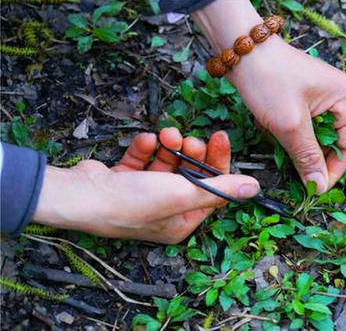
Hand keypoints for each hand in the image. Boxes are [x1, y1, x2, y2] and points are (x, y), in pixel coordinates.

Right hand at [33, 128, 259, 243]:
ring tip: (167, 135)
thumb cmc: (132, 202)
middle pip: (190, 174)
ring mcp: (143, 196)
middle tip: (189, 138)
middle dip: (191, 152)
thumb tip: (255, 188)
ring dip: (169, 146)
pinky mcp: (125, 180)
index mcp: (182, 221)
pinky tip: (145, 141)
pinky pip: (144, 160)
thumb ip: (220, 189)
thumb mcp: (183, 194)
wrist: (80, 195)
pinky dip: (146, 148)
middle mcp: (165, 211)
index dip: (218, 162)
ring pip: (167, 164)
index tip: (219, 137)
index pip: (211, 189)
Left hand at [228, 37, 345, 192]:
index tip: (315, 187)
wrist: (241, 49)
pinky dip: (288, 134)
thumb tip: (318, 185)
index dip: (334, 170)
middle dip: (313, 157)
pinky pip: (302, 126)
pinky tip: (272, 128)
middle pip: (334, 142)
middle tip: (295, 171)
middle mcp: (338, 96)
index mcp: (345, 98)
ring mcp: (320, 96)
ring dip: (297, 145)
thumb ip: (307, 157)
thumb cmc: (268, 78)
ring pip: (315, 136)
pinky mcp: (302, 98)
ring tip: (277, 140)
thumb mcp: (290, 124)